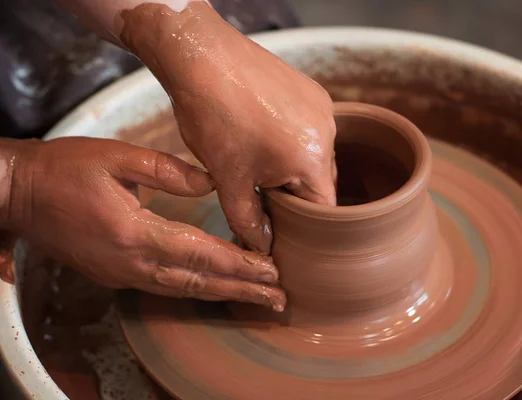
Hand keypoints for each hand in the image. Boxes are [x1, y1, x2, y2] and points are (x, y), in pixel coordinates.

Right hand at [0, 138, 285, 310]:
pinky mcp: (115, 275)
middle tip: (279, 298)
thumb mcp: (118, 156)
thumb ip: (169, 171)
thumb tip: (210, 184)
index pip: (201, 255)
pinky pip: (165, 288)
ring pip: (183, 291)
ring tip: (258, 299)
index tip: (272, 271)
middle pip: (198, 282)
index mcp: (135, 233)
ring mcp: (122, 274)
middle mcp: (132, 263)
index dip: (240, 265)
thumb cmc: (65, 169)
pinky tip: (215, 289)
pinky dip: (196, 291)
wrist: (19, 193)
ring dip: (224, 295)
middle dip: (242, 290)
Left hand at [120, 2, 337, 253]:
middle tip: (260, 194)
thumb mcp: (228, 180)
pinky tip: (262, 135)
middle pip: (320, 182)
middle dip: (293, 194)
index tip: (279, 227)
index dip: (301, 224)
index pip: (321, 210)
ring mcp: (322, 108)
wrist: (202, 57)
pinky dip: (291, 141)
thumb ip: (248, 221)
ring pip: (314, 156)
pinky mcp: (311, 91)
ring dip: (292, 167)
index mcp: (313, 160)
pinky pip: (309, 130)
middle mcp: (327, 133)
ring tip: (256, 160)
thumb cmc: (213, 117)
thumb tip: (261, 247)